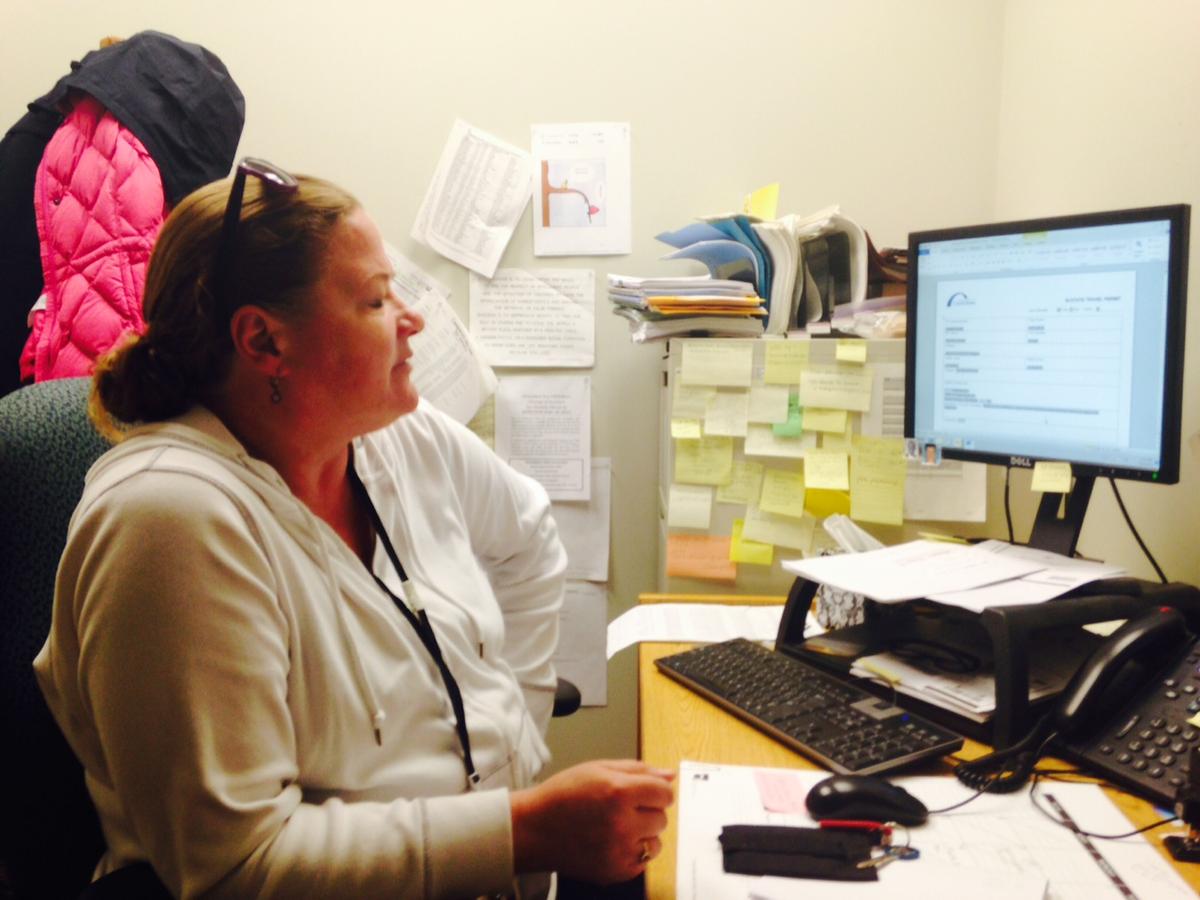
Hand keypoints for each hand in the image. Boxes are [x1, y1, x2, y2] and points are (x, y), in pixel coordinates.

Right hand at [510, 759, 675, 882]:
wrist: (534, 829)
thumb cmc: (563, 795)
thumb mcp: (598, 769)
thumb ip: (638, 770)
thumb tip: (669, 775)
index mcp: (619, 792)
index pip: (665, 793)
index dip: (656, 791)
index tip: (644, 792)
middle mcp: (622, 824)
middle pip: (662, 818)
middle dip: (647, 812)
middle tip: (622, 809)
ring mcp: (619, 851)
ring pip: (655, 843)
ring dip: (643, 835)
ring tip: (617, 827)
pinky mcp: (615, 872)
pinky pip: (642, 863)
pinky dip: (632, 853)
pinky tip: (611, 843)